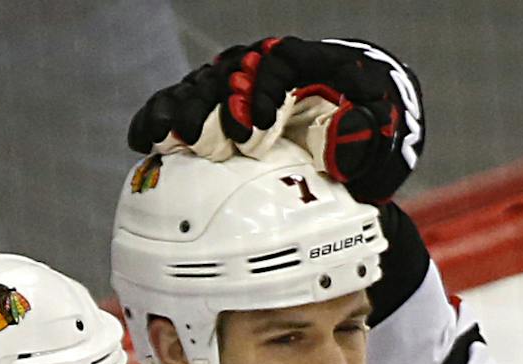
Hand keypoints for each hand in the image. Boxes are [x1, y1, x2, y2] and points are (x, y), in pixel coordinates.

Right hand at [127, 36, 422, 202]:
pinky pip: (176, 106)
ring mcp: (231, 85)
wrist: (351, 125)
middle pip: (230, 77)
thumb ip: (370, 131)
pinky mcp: (209, 107)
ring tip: (169, 137)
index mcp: (302, 63)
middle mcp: (260, 67)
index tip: (260, 127)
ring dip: (181, 113)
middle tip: (213, 139)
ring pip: (198, 89)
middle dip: (218, 106)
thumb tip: (351, 135)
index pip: (277, 67)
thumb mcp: (380, 129)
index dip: (265, 93)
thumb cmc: (365, 125)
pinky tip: (142, 140)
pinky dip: (158, 121)